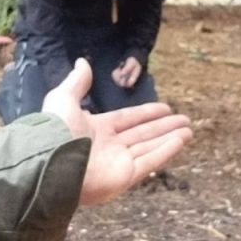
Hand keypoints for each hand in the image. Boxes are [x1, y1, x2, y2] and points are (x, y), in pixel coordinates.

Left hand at [43, 59, 192, 205]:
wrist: (51, 161)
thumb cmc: (55, 130)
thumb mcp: (63, 99)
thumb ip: (76, 83)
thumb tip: (82, 63)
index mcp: (96, 129)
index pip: (127, 119)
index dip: (146, 113)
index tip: (165, 108)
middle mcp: (109, 147)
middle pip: (143, 134)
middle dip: (164, 127)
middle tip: (184, 119)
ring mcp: (118, 163)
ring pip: (150, 147)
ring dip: (170, 138)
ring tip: (189, 130)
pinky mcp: (125, 177)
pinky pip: (150, 162)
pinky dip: (166, 151)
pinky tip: (181, 140)